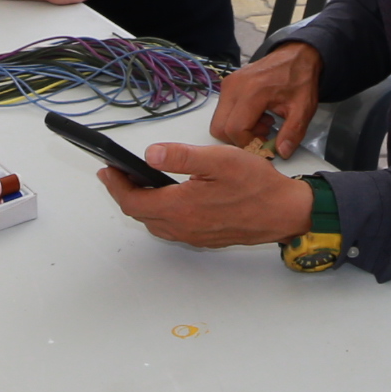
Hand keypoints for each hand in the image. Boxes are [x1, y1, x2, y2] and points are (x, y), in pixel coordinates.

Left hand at [102, 142, 317, 248]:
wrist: (283, 212)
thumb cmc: (256, 185)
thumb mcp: (219, 160)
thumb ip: (182, 156)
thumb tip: (150, 154)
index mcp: (181, 207)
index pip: (133, 201)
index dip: (116, 186)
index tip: (107, 170)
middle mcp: (183, 226)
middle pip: (140, 214)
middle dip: (124, 194)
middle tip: (118, 175)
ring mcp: (193, 235)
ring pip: (154, 223)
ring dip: (141, 205)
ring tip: (138, 184)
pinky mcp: (203, 237)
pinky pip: (170, 228)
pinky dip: (159, 214)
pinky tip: (167, 198)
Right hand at [210, 41, 324, 158]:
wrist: (296, 56)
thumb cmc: (299, 80)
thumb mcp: (303, 108)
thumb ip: (293, 133)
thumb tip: (282, 152)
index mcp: (253, 91)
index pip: (235, 129)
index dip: (248, 144)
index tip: (266, 145)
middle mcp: (234, 86)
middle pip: (219, 128)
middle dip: (240, 139)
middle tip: (263, 134)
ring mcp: (228, 84)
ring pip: (219, 122)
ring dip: (238, 130)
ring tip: (263, 123)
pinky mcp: (227, 84)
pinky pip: (222, 112)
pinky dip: (236, 120)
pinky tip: (257, 115)